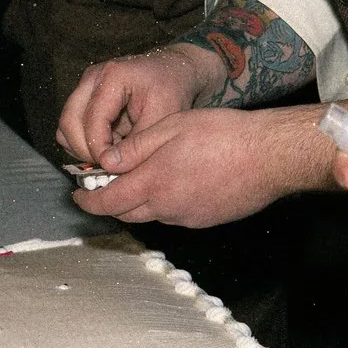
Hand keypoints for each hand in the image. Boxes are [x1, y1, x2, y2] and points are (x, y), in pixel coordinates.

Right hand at [56, 44, 224, 166]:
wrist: (173, 70)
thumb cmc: (171, 89)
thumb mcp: (163, 118)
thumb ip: (136, 144)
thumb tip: (110, 167)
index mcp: (113, 76)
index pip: (92, 121)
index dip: (99, 150)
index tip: (114, 167)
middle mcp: (92, 78)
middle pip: (68, 123)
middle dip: (86, 151)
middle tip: (109, 165)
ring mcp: (85, 86)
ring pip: (65, 127)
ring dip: (83, 147)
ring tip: (112, 155)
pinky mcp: (84, 96)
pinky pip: (71, 127)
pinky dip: (85, 142)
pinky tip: (110, 146)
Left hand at [73, 107, 319, 227]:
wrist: (269, 156)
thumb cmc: (223, 134)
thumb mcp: (172, 128)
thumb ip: (136, 148)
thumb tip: (106, 163)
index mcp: (154, 182)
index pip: (108, 202)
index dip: (88, 200)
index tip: (78, 195)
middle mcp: (168, 207)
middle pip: (127, 213)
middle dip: (111, 202)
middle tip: (104, 186)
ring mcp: (188, 217)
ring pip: (151, 213)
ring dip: (139, 201)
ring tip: (144, 177)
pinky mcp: (206, 219)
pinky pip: (175, 214)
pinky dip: (164, 202)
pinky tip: (176, 181)